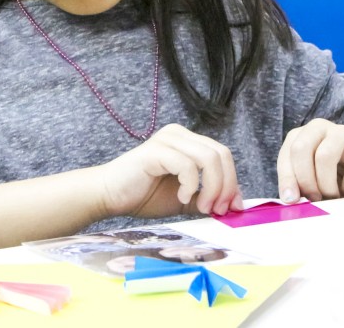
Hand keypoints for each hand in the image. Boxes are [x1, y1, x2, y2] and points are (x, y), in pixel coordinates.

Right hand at [97, 124, 242, 218]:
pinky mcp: (156, 150)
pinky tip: (181, 197)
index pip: (223, 155)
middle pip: (221, 154)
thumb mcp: (184, 198)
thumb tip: (235, 204)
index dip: (232, 182)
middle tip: (217, 210)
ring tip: (201, 206)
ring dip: (212, 188)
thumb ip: (206, 198)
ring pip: (209, 158)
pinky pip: (187, 165)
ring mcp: (167, 139)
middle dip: (226, 186)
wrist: (109, 196)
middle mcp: (179, 134)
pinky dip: (190, 185)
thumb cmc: (142, 195)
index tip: (230, 208)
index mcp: (187, 141)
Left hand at [277, 119, 343, 202]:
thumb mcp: (312, 180)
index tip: (291, 200)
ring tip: (332, 196)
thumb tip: (289, 198)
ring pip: (325, 155)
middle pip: (301, 148)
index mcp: (300, 135)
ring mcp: (343, 132)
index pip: (286, 154)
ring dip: (326, 184)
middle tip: (314, 198)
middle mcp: (319, 128)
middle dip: (305, 179)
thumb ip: (298, 185)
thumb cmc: (335, 177)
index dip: (287, 179)